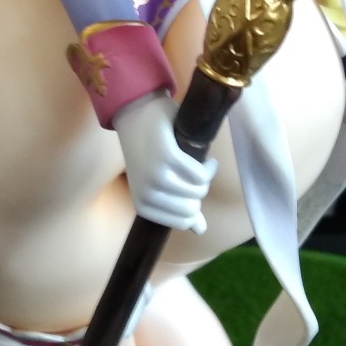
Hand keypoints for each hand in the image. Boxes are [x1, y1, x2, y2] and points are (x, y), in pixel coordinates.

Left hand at [112, 92, 217, 232]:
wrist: (135, 115)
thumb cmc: (148, 150)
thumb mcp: (160, 184)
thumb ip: (179, 207)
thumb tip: (200, 230)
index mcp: (143, 205)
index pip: (183, 221)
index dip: (195, 205)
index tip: (192, 188)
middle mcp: (147, 194)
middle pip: (193, 207)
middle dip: (201, 191)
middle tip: (198, 174)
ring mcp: (156, 176)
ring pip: (199, 191)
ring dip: (207, 177)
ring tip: (203, 165)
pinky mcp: (167, 158)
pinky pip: (201, 175)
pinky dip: (210, 168)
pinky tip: (209, 159)